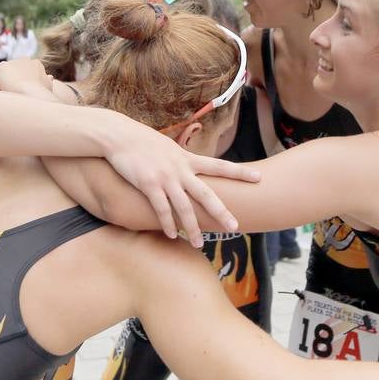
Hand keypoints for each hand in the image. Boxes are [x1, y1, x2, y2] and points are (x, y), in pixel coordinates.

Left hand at [0, 58, 50, 96]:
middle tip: (2, 89)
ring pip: (2, 72)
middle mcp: (24, 60)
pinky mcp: (1, 68)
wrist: (33, 95)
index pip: (24, 70)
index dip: (19, 79)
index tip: (16, 87)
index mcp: (36, 64)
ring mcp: (12, 62)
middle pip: (13, 69)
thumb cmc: (43, 95)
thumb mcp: (48, 88)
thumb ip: (48, 81)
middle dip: (8, 78)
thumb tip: (50, 76)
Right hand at [98, 116, 258, 245]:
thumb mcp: (168, 148)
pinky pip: (161, 209)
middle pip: (206, 194)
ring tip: (199, 244)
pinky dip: (167, 223)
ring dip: (192, 227)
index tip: (259, 177)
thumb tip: (189, 167)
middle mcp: (180, 169)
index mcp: (187, 159)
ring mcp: (165, 178)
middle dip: (221, 212)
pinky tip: (172, 234)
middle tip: (235, 227)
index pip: (220, 166)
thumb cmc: (142, 141)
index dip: (240, 172)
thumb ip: (180, 159)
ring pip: (184, 207)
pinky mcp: (148, 184)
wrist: (119, 135)